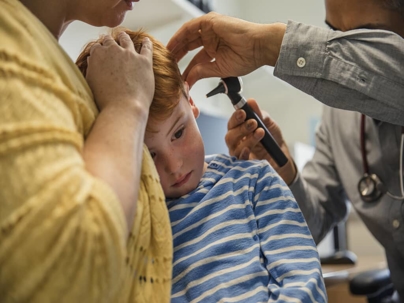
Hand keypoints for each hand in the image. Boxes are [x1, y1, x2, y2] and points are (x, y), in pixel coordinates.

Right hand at [86, 33, 153, 112]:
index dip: (98, 49)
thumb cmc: (105, 100)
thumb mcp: (91, 83)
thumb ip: (91, 68)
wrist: (123, 107)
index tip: (100, 51)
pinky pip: (146, 48)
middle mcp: (113, 50)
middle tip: (110, 41)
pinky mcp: (144, 61)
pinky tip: (146, 41)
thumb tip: (92, 60)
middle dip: (109, 41)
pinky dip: (146, 43)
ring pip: (126, 40)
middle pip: (110, 41)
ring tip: (124, 36)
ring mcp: (130, 54)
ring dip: (124, 37)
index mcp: (98, 55)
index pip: (96, 47)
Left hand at [167, 12, 285, 87]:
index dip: (185, 65)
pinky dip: (180, 35)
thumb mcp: (219, 68)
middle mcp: (211, 37)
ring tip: (165, 55)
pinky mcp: (210, 22)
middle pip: (189, 45)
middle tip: (166, 64)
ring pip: (187, 36)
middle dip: (177, 55)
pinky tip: (172, 45)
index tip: (176, 74)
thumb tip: (188, 80)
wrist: (259, 47)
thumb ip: (202, 72)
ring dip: (176, 45)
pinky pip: (190, 28)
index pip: (196, 57)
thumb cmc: (247, 57)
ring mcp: (210, 29)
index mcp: (216, 48)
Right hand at [225, 99, 296, 184]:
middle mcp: (236, 143)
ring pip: (235, 148)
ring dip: (247, 139)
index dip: (235, 117)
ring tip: (260, 133)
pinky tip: (249, 149)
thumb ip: (260, 114)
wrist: (282, 157)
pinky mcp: (244, 166)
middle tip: (253, 123)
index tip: (243, 112)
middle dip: (241, 128)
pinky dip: (243, 154)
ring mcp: (239, 155)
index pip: (232, 123)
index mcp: (239, 130)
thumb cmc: (272, 139)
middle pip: (230, 136)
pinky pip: (239, 161)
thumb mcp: (269, 124)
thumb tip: (251, 101)